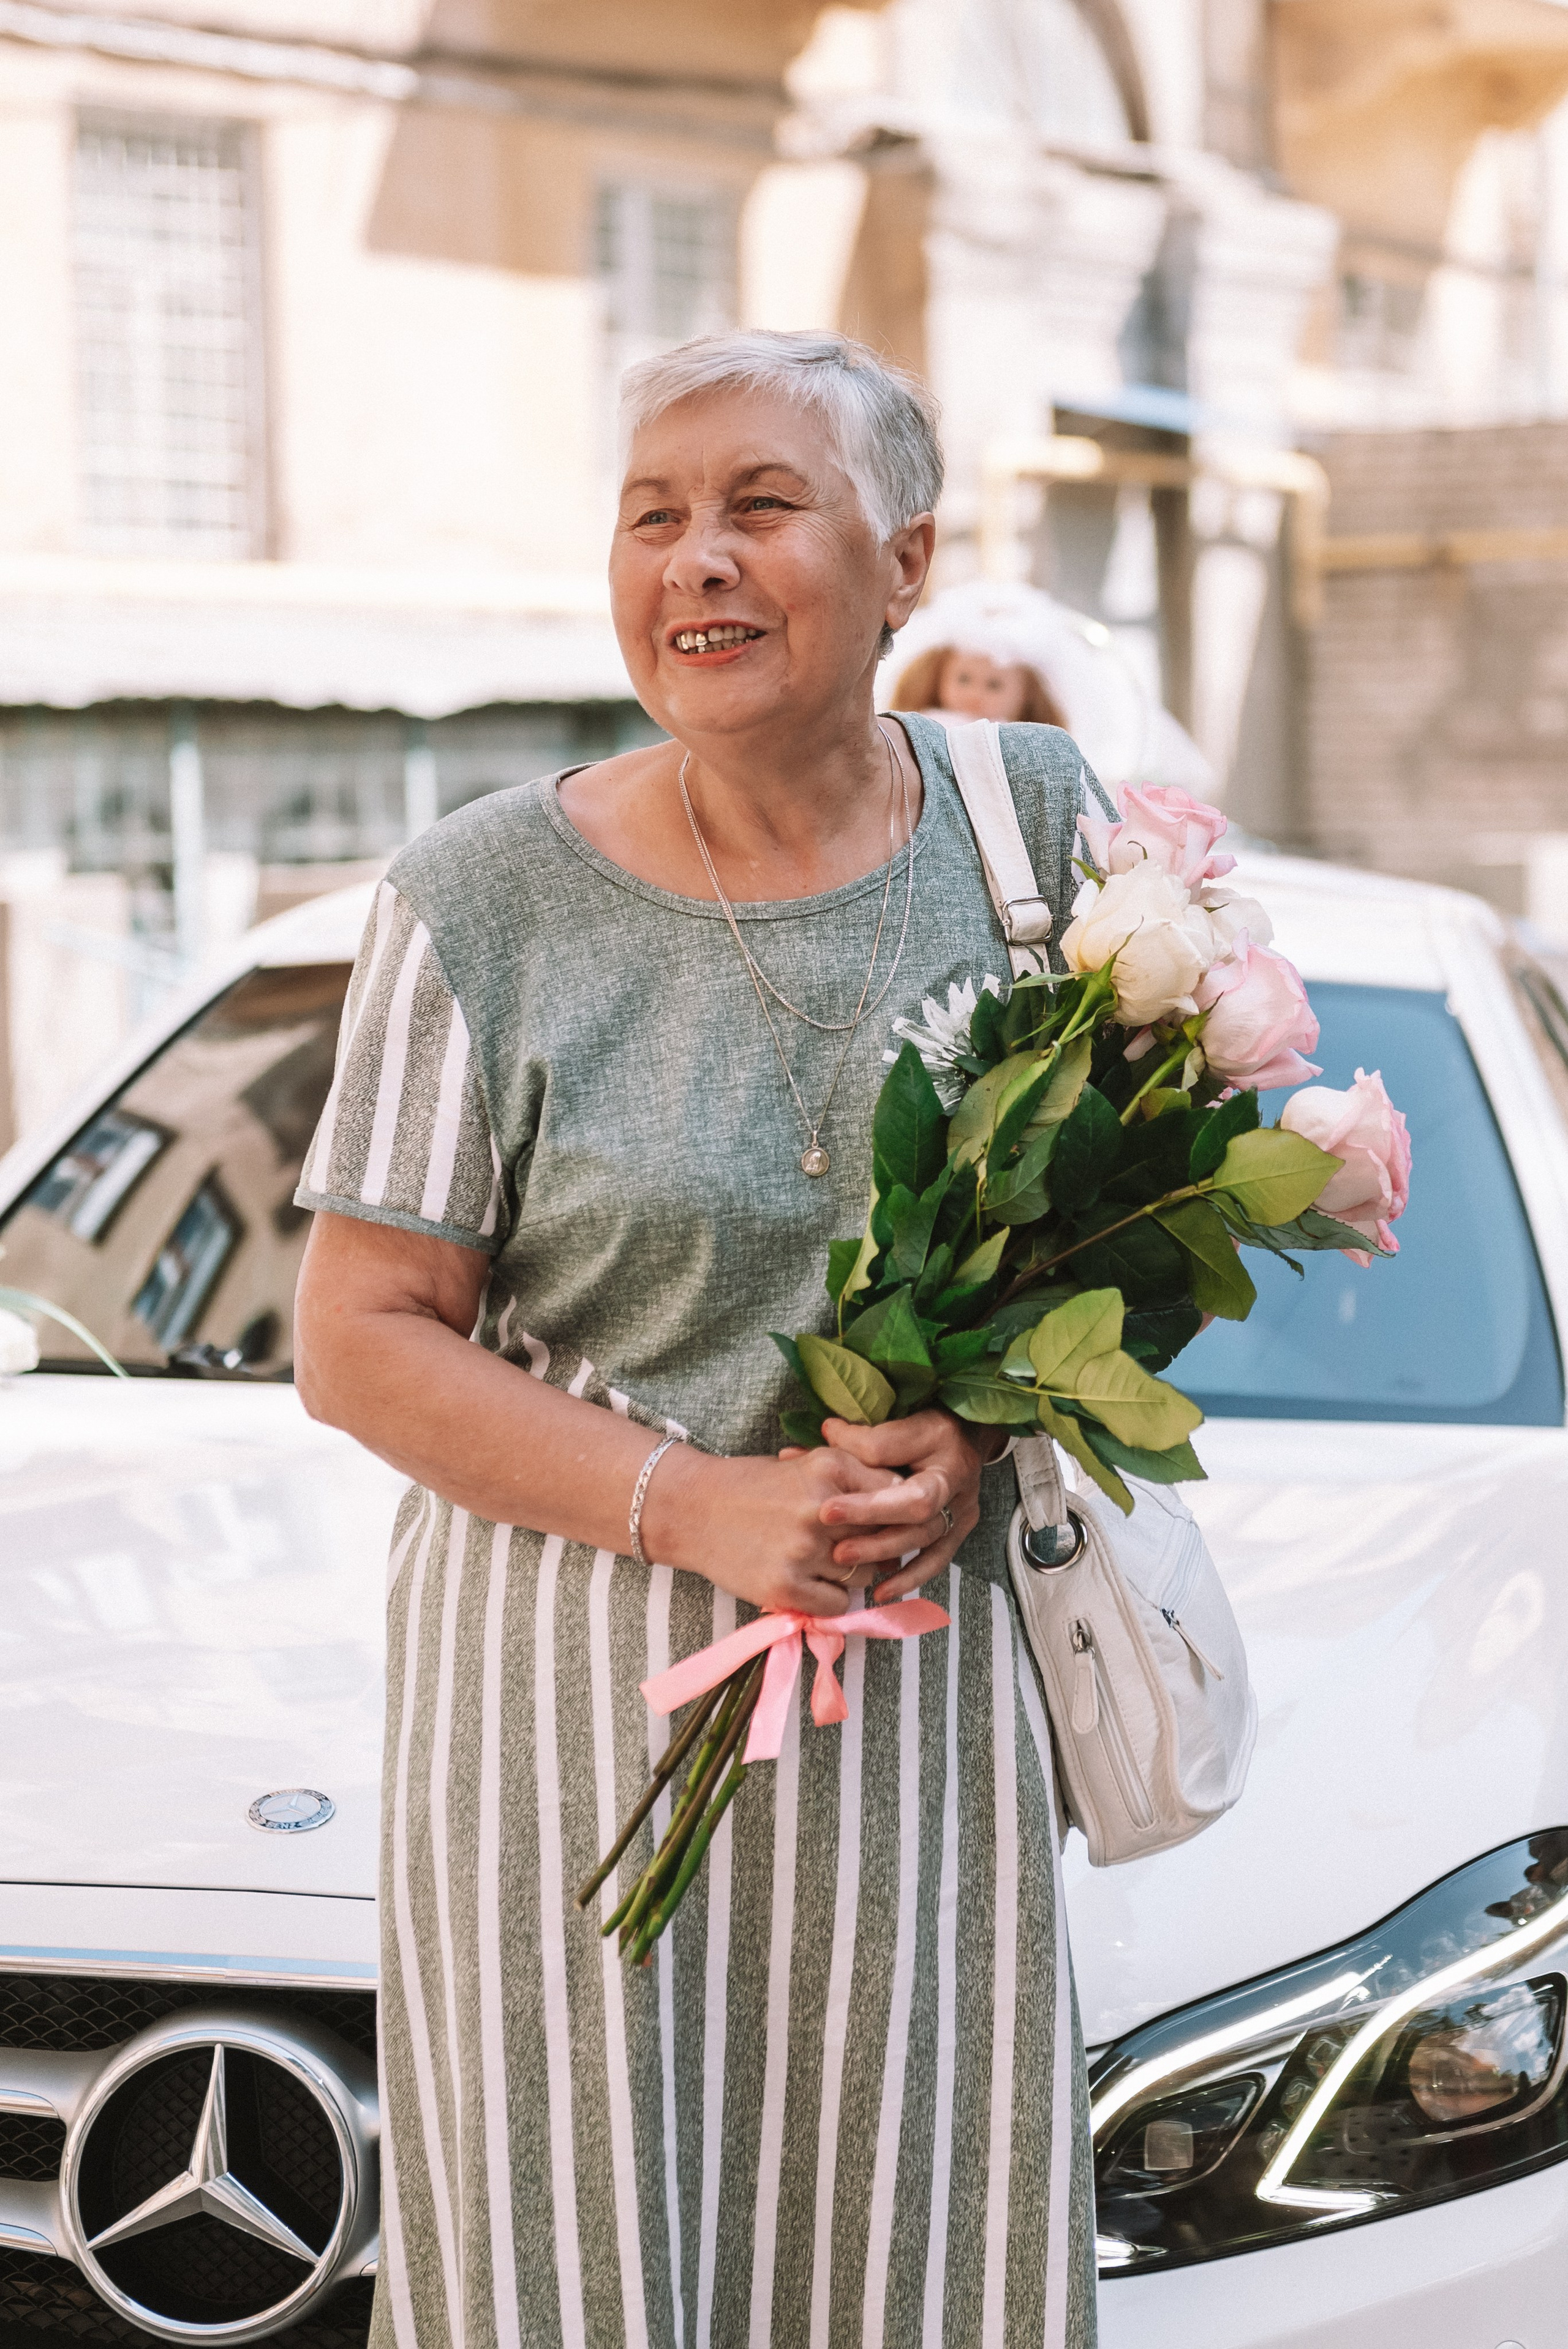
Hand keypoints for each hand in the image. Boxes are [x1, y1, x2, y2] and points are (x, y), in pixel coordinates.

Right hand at [639, 1442, 906, 1617]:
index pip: (895, 1500)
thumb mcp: (807, 1464)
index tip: (886, 1524)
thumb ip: (855, 1478)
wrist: (692, 1509)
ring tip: (824, 1563)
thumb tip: (906, 1502)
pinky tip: (811, 1582)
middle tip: (856, 1548)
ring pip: (864, 1575)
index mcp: (832, 1469)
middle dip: (877, 1547)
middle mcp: (823, 1509)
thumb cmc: (754, 1485)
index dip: (895, 1516)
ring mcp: (804, 1550)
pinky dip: (830, 1598)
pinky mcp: (786, 1586)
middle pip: (884, 1539)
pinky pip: (837, 1604)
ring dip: (853, 1574)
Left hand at [811, 1409, 990, 1599]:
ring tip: (845, 1562)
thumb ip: (869, 1435)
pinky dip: (909, 1577)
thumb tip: (829, 1434)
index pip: (908, 1483)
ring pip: (923, 1540)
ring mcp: (960, 1515)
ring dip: (883, 1553)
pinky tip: (882, 1591)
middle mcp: (958, 1491)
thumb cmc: (932, 1429)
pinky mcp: (956, 1533)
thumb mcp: (906, 1422)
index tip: (829, 1509)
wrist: (966, 1438)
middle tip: (835, 1546)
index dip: (869, 1501)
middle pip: (916, 1516)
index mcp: (947, 1460)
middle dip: (872, 1531)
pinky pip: (935, 1561)